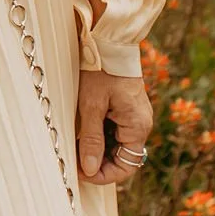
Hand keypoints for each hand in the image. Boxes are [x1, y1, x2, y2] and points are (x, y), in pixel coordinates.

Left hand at [75, 70, 152, 186]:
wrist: (110, 40)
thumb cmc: (101, 69)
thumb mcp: (91, 105)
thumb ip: (91, 139)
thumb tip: (89, 169)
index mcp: (138, 127)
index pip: (126, 167)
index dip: (103, 175)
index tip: (81, 173)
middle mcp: (141, 124)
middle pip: (122, 157)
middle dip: (98, 162)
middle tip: (73, 159)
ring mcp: (135, 116)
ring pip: (117, 144)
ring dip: (98, 148)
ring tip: (75, 144)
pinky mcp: (127, 108)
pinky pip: (116, 130)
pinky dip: (100, 134)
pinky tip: (83, 130)